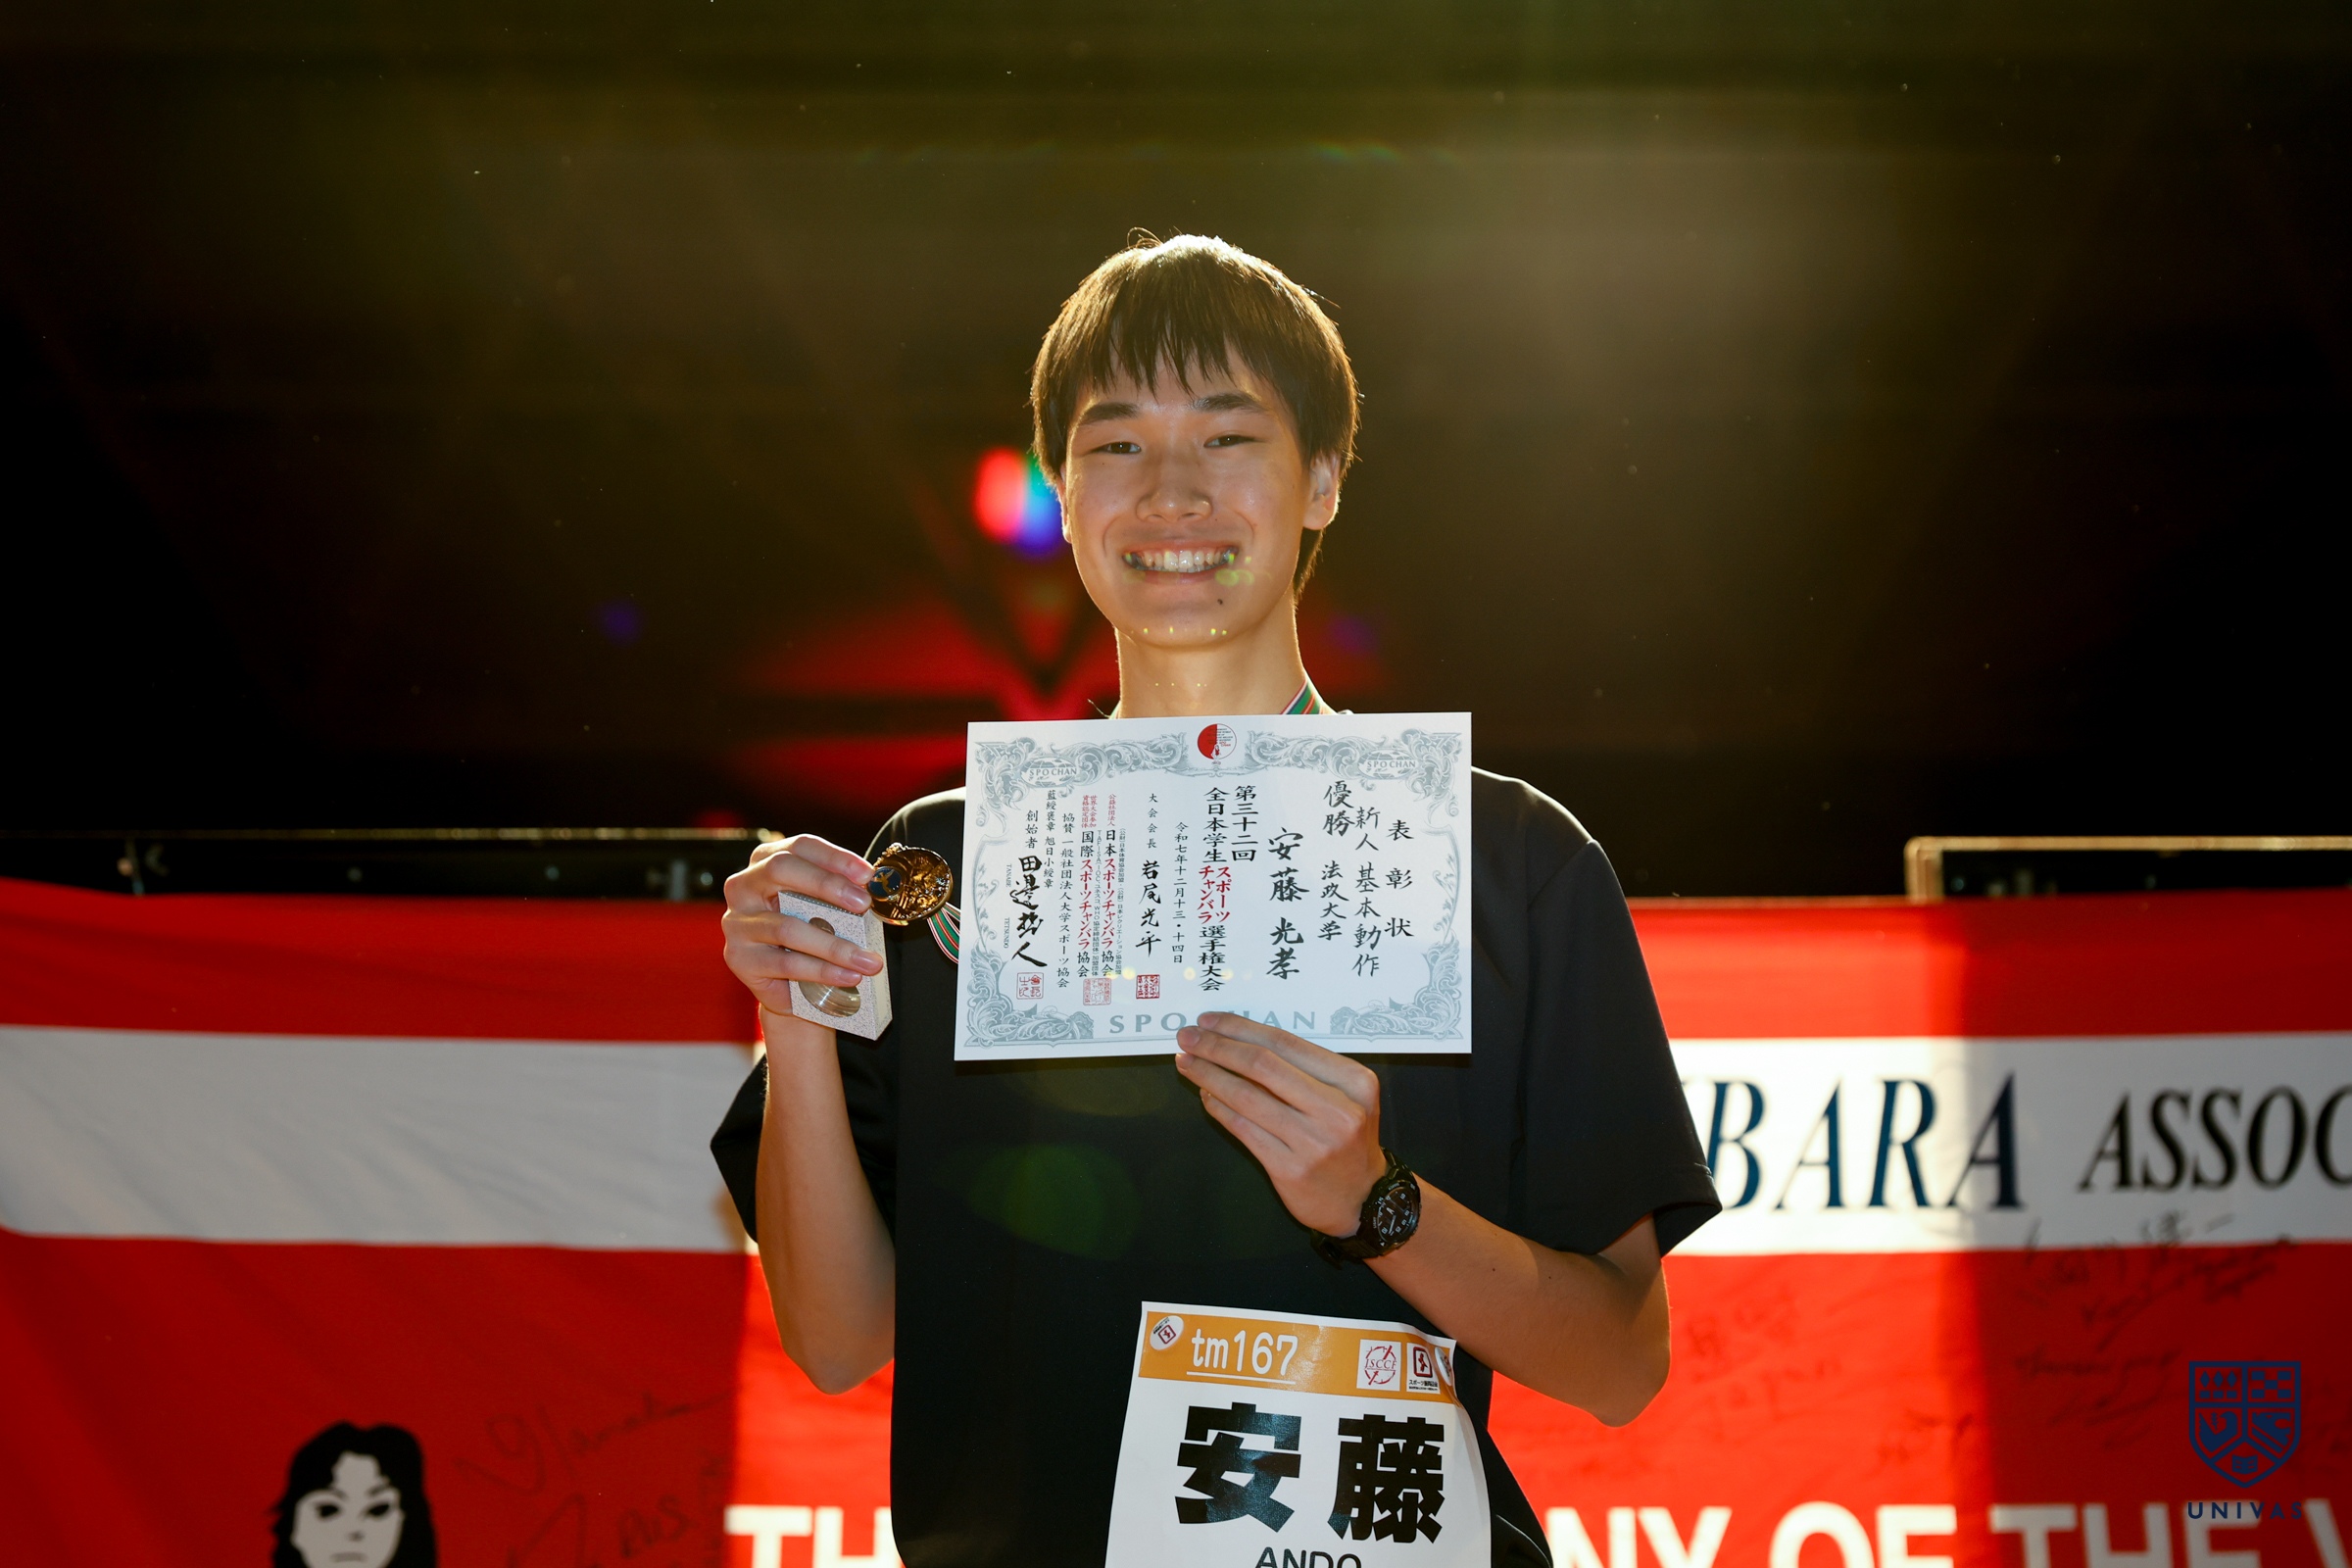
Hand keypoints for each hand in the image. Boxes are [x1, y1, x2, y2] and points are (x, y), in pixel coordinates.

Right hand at [720, 835, 886, 1019]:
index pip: (800, 847)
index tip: (867, 874)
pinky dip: (822, 971)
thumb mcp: (823, 906)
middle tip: (864, 904)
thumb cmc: (810, 933)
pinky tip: (848, 977)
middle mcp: (744, 886)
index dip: (835, 857)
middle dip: (827, 885)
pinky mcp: (740, 958)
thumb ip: (841, 893)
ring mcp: (737, 922)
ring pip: (787, 927)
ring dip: (835, 945)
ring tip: (869, 960)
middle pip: (781, 870)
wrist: (787, 985)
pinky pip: (786, 964)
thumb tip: (877, 888)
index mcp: (766, 861)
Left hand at [1174, 1013, 1387, 1236]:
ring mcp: (1313, 1142)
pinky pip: (1243, 1128)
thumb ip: (1304, 1070)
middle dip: (1218, 1047)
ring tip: (1186, 1062)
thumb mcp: (1344, 1096)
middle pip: (1262, 1066)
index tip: (1210, 1021)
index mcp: (1354, 1081)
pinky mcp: (1290, 1169)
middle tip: (1187, 1037)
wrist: (1362, 1199)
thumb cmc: (1346, 1138)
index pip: (1286, 1043)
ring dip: (1209, 1075)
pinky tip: (1206, 1095)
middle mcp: (1337, 1110)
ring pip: (1247, 1097)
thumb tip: (1239, 1041)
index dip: (1241, 1029)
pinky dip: (1218, 1107)